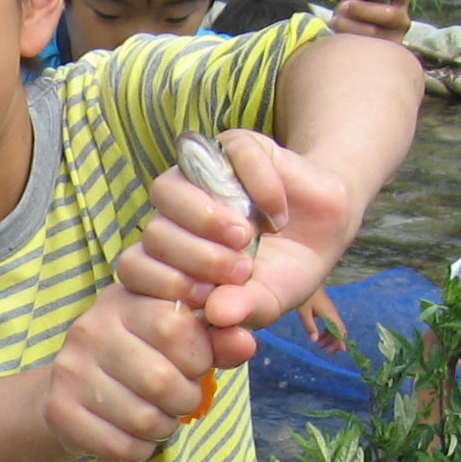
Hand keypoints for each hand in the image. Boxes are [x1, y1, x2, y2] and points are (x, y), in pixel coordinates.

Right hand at [45, 281, 235, 461]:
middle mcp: (90, 328)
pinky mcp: (60, 410)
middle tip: (182, 398)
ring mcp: (71, 370)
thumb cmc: (140, 358)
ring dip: (165, 426)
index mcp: (124, 299)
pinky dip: (141, 448)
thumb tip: (245, 342)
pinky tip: (137, 435)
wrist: (72, 390)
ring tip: (160, 416)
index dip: (200, 356)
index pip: (174, 326)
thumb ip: (217, 339)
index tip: (196, 363)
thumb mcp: (179, 338)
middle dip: (186, 398)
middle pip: (161, 379)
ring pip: (143, 418)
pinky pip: (120, 445)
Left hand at [116, 129, 355, 335]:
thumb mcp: (267, 300)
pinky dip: (255, 187)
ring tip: (246, 238)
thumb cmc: (284, 272)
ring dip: (205, 218)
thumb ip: (243, 308)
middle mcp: (173, 218)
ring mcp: (198, 178)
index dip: (164, 282)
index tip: (204, 296)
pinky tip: (277, 214)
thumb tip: (218, 314)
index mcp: (169, 259)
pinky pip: (227, 156)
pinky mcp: (232, 147)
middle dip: (194, 257)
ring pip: (168, 188)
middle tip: (238, 269)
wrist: (325, 233)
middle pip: (153, 232)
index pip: (135, 268)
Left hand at [295, 288, 348, 352]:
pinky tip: (318, 336)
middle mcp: (333, 313)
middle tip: (327, 351)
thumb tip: (315, 341)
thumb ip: (310, 326)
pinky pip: (330, 323)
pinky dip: (326, 331)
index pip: (339, 330)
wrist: (305, 281)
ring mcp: (330, 311)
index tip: (341, 351)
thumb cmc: (305, 296)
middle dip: (335, 341)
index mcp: (330, 314)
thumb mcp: (304, 313)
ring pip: (334, 327)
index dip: (341, 341)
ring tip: (319, 345)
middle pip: (339, 330)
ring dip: (329, 337)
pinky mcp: (326, 310)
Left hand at [332, 0, 412, 43]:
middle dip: (362, 9)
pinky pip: (363, 48)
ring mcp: (393, 40)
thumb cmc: (360, 15)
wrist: (357, 45)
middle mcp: (402, 20)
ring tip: (335, 21)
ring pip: (373, 33)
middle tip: (344, 7)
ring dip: (349, 25)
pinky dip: (347, 39)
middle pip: (388, 14)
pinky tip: (337, 35)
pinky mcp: (380, 57)